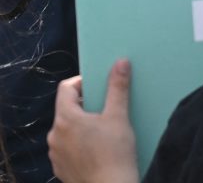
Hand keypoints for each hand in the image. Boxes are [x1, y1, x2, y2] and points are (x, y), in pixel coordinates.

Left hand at [48, 59, 138, 182]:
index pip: (66, 88)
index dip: (83, 82)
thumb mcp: (119, 116)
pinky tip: (97, 148)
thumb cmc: (114, 154)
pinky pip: (67, 147)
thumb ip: (118, 87)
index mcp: (66, 119)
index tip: (99, 85)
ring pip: (67, 129)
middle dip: (86, 105)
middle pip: (67, 109)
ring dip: (82, 125)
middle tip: (108, 109)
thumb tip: (120, 63)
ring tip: (104, 131)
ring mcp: (55, 152)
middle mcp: (54, 135)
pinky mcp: (60, 166)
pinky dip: (79, 142)